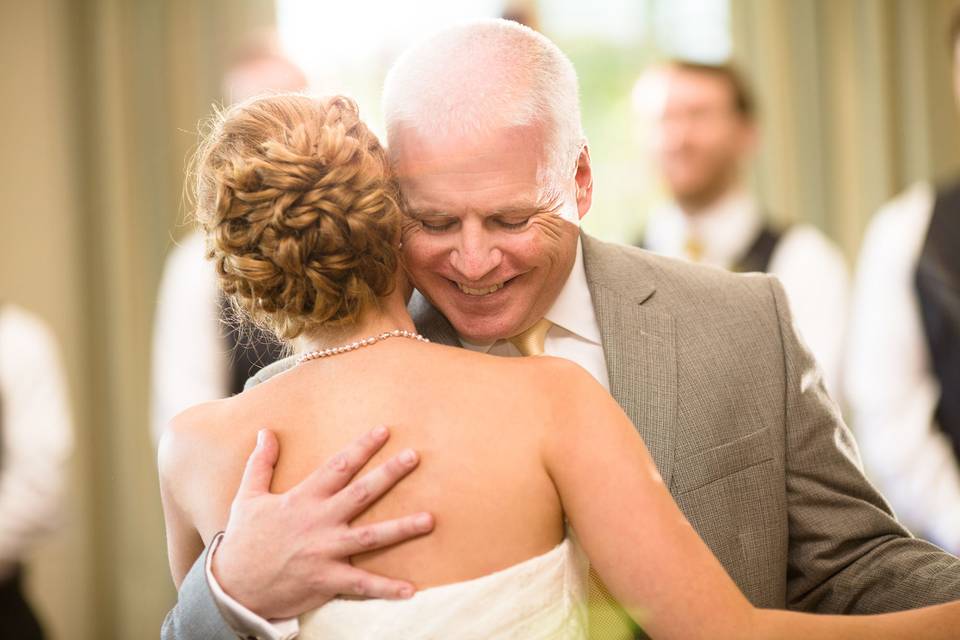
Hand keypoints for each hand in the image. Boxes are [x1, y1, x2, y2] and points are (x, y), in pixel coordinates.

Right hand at [211, 426, 433, 618]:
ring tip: (430, 519)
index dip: (362, 447)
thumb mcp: (247, 497)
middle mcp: (318, 521)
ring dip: (402, 528)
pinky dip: (387, 588)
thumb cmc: (243, 540)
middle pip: (361, 493)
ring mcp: (325, 551)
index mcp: (303, 499)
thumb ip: (261, 463)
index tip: (384, 431)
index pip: (338, 466)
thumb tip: (265, 431)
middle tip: (415, 456)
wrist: (232, 587)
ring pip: (371, 537)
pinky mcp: (327, 580)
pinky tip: (411, 588)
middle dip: (389, 474)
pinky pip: (362, 585)